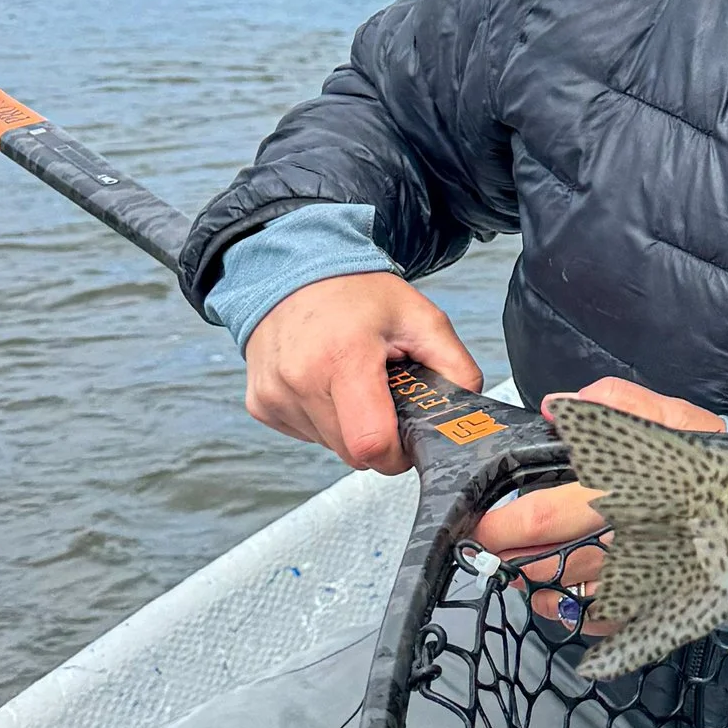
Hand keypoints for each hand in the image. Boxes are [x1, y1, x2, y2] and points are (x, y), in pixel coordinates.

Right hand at [244, 269, 483, 476]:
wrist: (295, 274)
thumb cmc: (357, 294)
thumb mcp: (420, 317)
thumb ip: (454, 365)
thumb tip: (467, 408)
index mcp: (343, 358)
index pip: (370, 444)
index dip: (397, 453)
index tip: (408, 439)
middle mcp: (300, 380)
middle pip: (351, 452)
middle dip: (377, 436)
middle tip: (384, 395)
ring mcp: (274, 395)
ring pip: (329, 446)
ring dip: (349, 426)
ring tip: (353, 381)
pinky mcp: (260, 405)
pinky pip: (306, 435)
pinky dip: (324, 419)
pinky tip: (327, 384)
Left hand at [482, 378, 727, 625]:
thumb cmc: (714, 456)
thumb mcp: (674, 415)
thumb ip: (618, 404)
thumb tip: (557, 406)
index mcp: (630, 492)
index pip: (555, 514)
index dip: (513, 523)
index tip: (484, 524)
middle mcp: (632, 543)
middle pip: (555, 561)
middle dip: (515, 557)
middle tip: (489, 551)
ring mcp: (643, 583)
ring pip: (571, 593)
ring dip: (537, 582)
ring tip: (518, 569)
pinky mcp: (654, 609)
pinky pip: (600, 620)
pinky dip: (570, 612)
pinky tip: (555, 598)